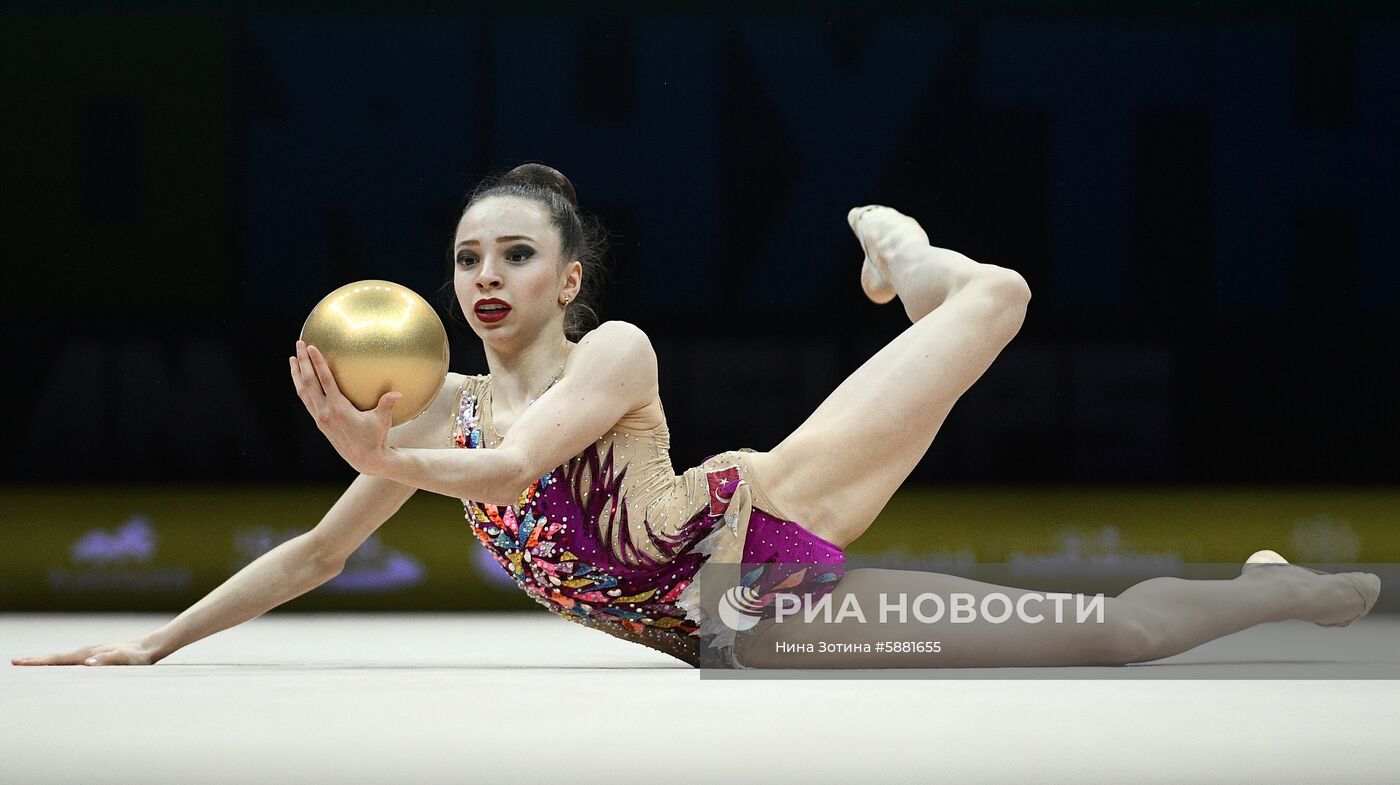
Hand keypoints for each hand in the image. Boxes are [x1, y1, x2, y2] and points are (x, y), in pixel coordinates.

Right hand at [12, 638, 158, 666]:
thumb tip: (86, 664)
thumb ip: (108, 661)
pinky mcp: (96, 655)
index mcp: (88, 654)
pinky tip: (56, 665)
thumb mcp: (125, 660)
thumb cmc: (139, 656)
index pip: (58, 659)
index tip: (20, 663)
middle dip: (35, 661)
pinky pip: (71, 660)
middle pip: (56, 657)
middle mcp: (87, 652)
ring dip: (45, 661)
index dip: (38, 662)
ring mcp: (91, 652)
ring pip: (62, 658)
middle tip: (14, 663)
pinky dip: (58, 662)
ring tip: (28, 663)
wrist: (150, 646)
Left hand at [290, 340, 401, 474]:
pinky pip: (306, 400)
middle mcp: (325, 413)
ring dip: (297, 374)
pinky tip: (302, 379)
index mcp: (339, 409)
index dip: (317, 363)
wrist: (363, 459)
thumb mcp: (382, 421)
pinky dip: (302, 387)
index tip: (312, 347)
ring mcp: (320, 418)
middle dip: (302, 363)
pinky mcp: (319, 422)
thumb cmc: (375, 438)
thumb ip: (387, 405)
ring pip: (303, 392)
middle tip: (299, 344)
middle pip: (309, 383)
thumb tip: (398, 393)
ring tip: (293, 359)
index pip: (325, 381)